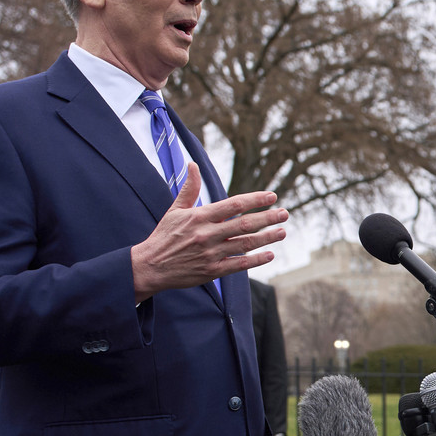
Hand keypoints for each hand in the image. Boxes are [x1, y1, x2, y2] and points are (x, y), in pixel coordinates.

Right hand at [131, 162, 288, 302]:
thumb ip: (189, 188)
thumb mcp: (175, 210)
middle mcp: (207, 234)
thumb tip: (193, 165)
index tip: (272, 196)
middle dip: (268, 218)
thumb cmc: (164, 236)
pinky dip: (255, 260)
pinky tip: (269, 254)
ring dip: (266, 238)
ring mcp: (211, 254)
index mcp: (199, 217)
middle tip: (284, 213)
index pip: (234, 205)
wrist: (150, 266)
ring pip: (245, 244)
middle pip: (244, 224)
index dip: (255, 200)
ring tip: (282, 232)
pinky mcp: (211, 271)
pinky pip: (238, 265)